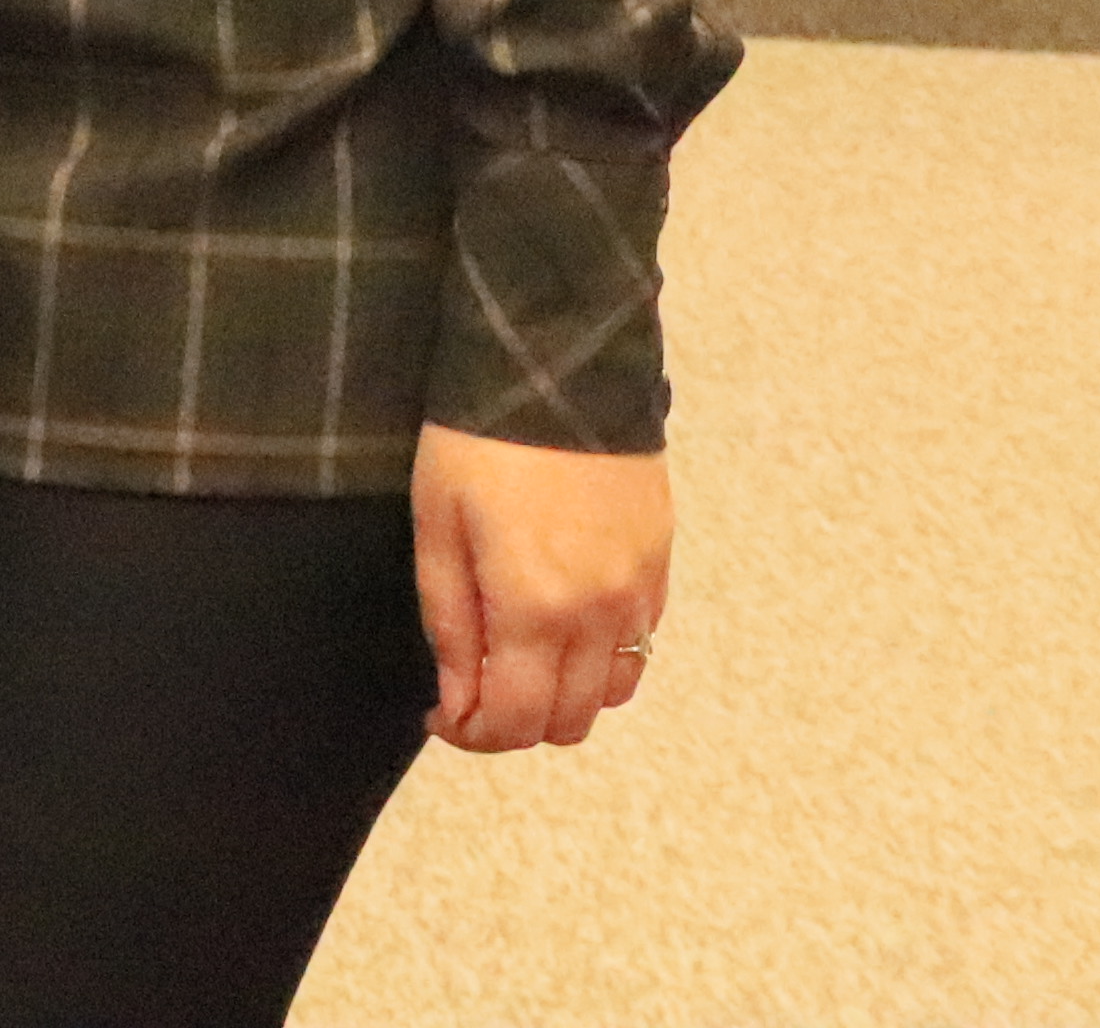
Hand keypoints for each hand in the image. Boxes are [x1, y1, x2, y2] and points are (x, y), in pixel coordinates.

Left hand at [409, 425, 671, 753]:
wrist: (558, 364)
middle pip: (569, 721)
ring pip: (613, 692)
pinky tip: (567, 624)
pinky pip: (641, 644)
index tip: (443, 714)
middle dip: (517, 723)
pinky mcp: (661, 562)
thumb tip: (458, 700)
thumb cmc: (479, 442)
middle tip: (476, 691)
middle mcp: (599, 613)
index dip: (473, 735)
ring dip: (567, 696)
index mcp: (536, 608)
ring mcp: (639, 589)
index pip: (515, 721)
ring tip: (523, 660)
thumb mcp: (438, 527)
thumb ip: (451, 624)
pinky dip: (605, 657)